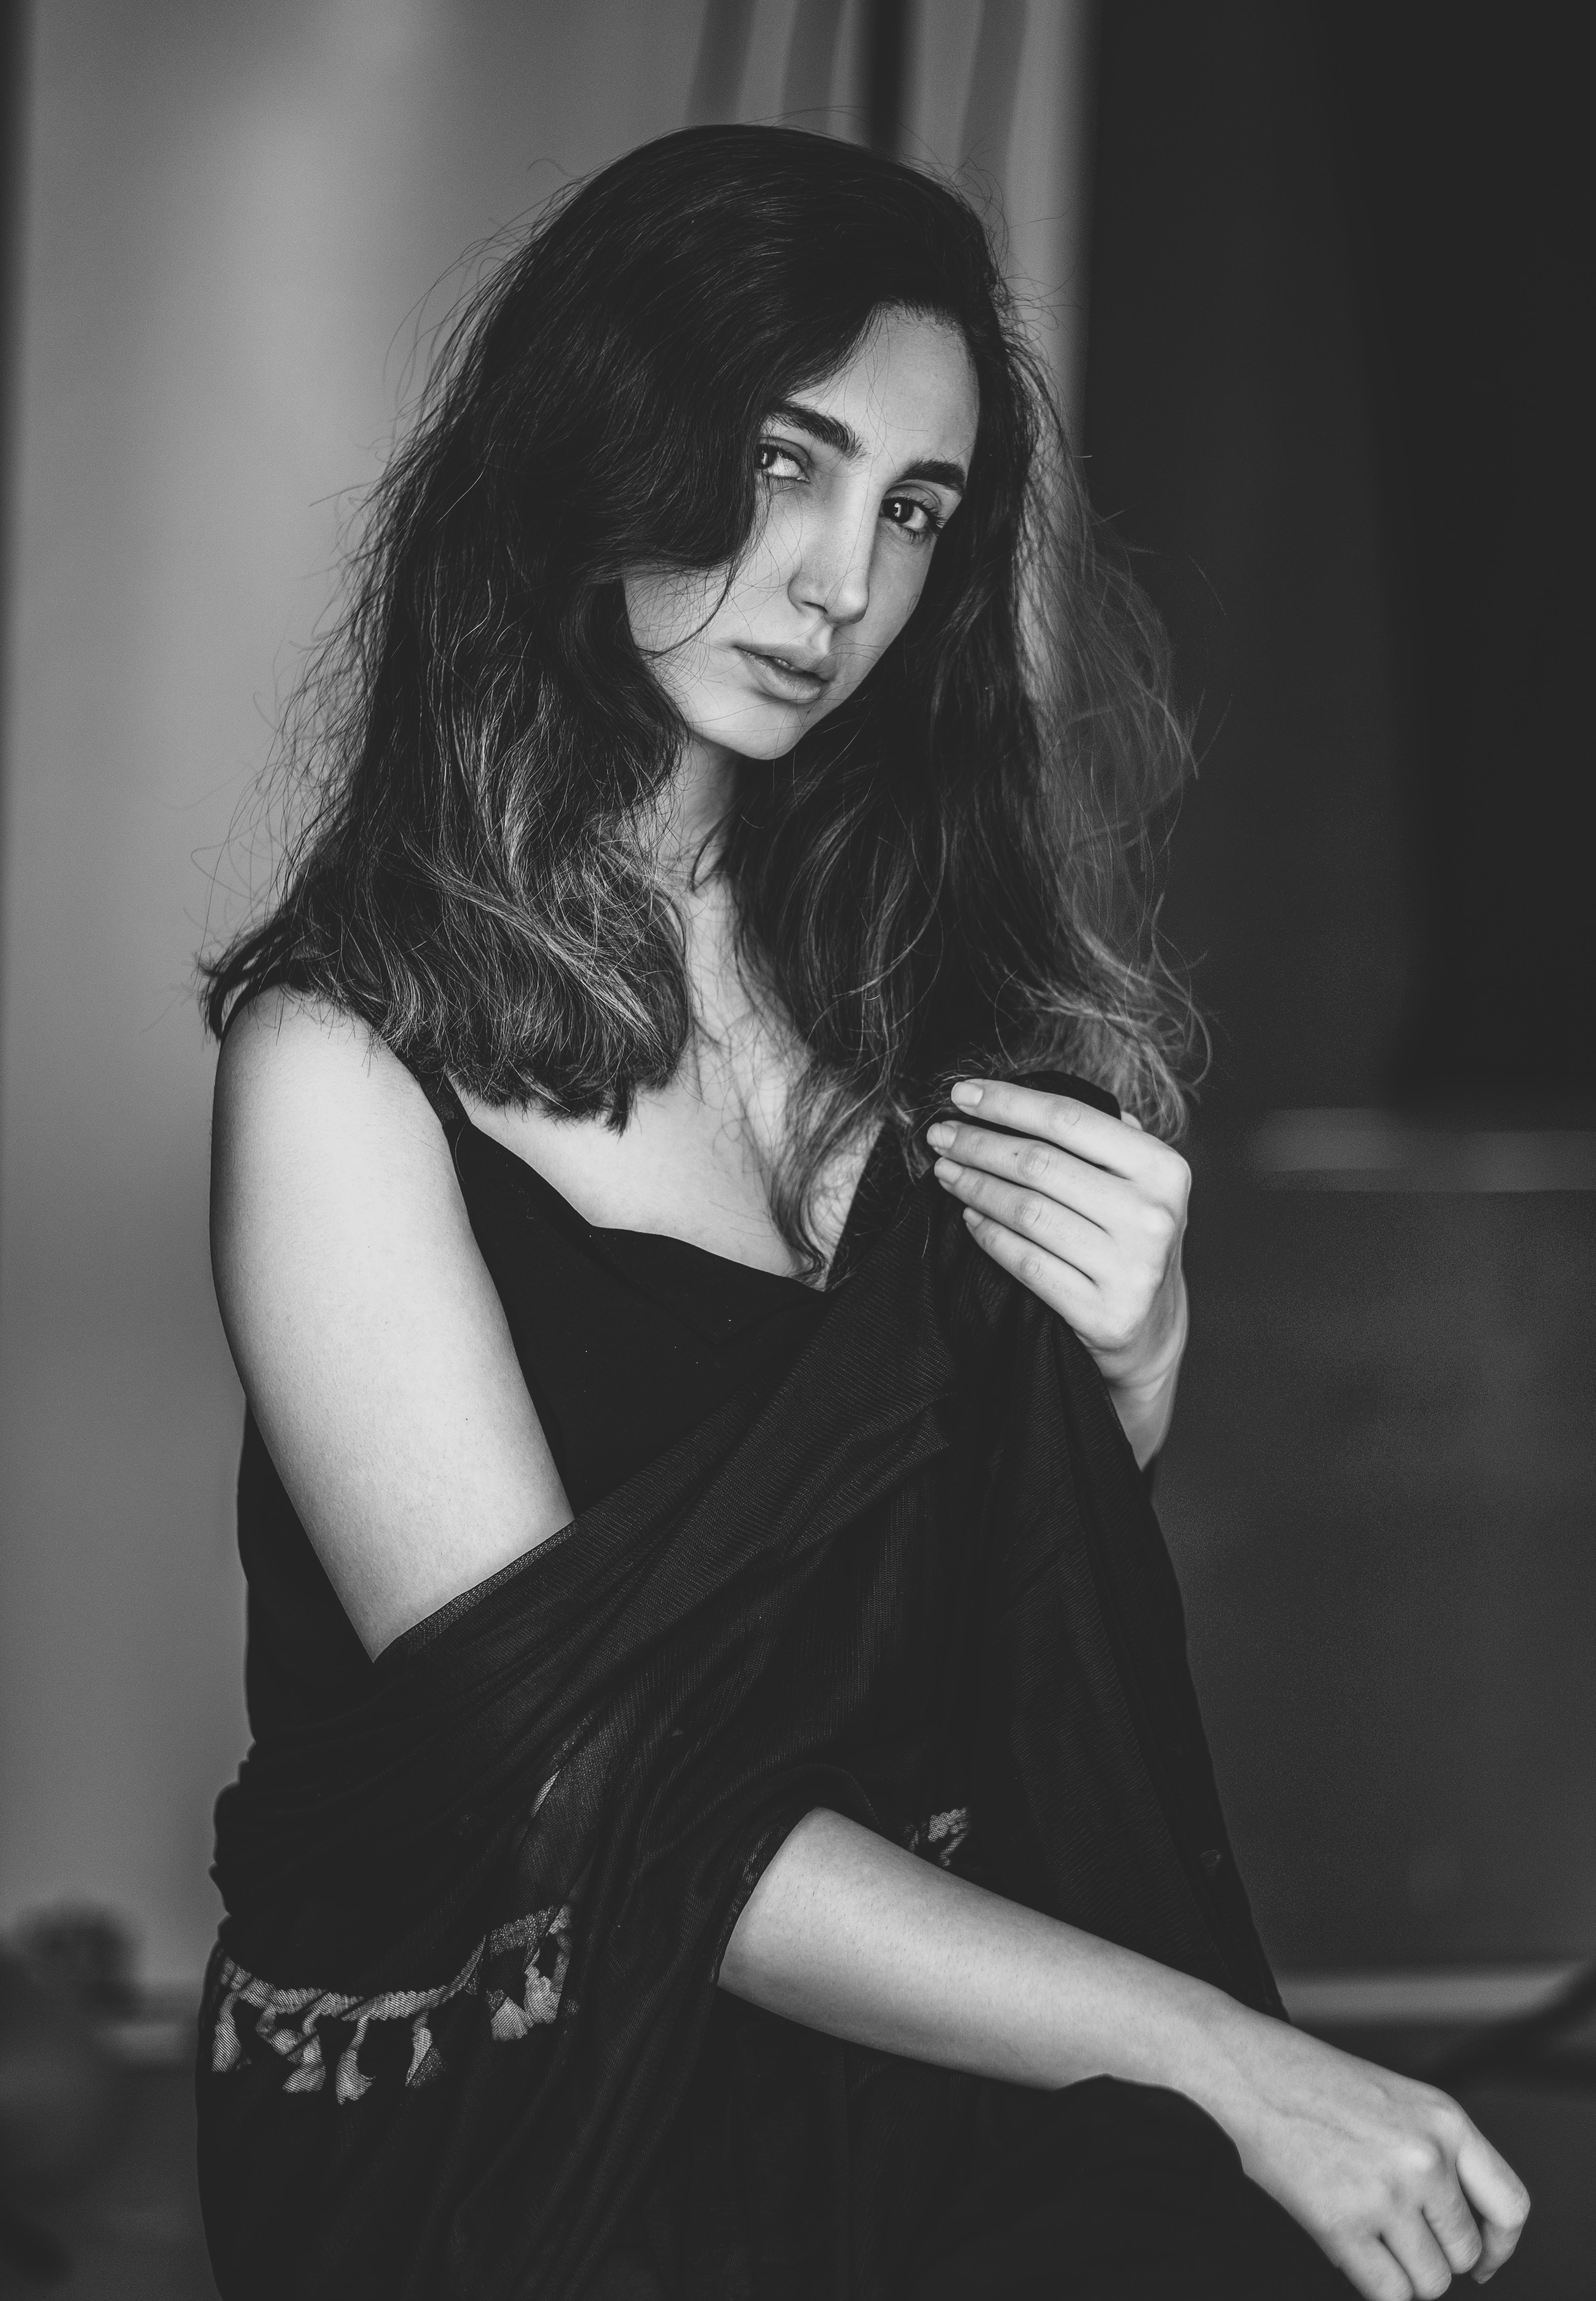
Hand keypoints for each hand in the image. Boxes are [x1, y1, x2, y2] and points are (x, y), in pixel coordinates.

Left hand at [925, 1077, 1189, 1464]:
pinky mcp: (1103, 1313)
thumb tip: (1018, 1097)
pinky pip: (1026, 1262)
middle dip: (978, 1144)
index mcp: (1164, 1169)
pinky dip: (989, 1235)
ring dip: (974, 1187)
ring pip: (1026, 1212)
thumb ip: (1100, 1138)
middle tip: (940, 1135)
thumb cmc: (1130, 1237)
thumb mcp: (1137, 1182)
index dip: (1007, 1102)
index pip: (1070, 1119)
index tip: (960, 1093)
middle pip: (1040, 1164)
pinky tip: (969, 1217)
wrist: (1153, 1328)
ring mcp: (1130, 1268)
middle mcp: (1152, 1216)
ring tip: (946, 1172)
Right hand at [1199, 2011, 1529, 2296]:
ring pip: (1430, 2281)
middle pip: (1465, 2252)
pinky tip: (1352, 2253)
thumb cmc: (1309, 2080)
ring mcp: (1385, 2192)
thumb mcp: (1395, 2098)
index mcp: (1443, 2119)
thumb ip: (1436, 2151)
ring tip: (1371, 2240)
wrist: (1243, 2068)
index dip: (1499, 2244)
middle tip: (1400, 2237)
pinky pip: (1388, 2293)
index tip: (1481, 2257)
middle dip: (1434, 2254)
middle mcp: (1424, 2156)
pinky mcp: (1342, 2223)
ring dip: (1404, 2273)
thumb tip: (1457, 2225)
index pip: (1509, 2206)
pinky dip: (1375, 2286)